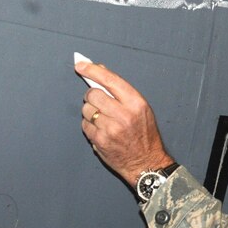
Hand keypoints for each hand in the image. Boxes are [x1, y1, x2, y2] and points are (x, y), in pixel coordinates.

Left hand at [76, 62, 172, 186]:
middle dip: (92, 96)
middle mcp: (123, 114)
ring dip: (90, 112)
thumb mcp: (141, 109)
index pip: (110, 80)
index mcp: (136, 103)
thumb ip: (122, 92)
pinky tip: (102, 131)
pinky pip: (85, 125)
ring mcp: (110, 128)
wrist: (146, 162)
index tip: (81, 65)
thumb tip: (101, 72)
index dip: (92, 70)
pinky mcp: (100, 140)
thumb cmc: (145, 134)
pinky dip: (90, 127)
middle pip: (93, 94)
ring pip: (86, 110)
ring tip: (104, 120)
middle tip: (98, 102)